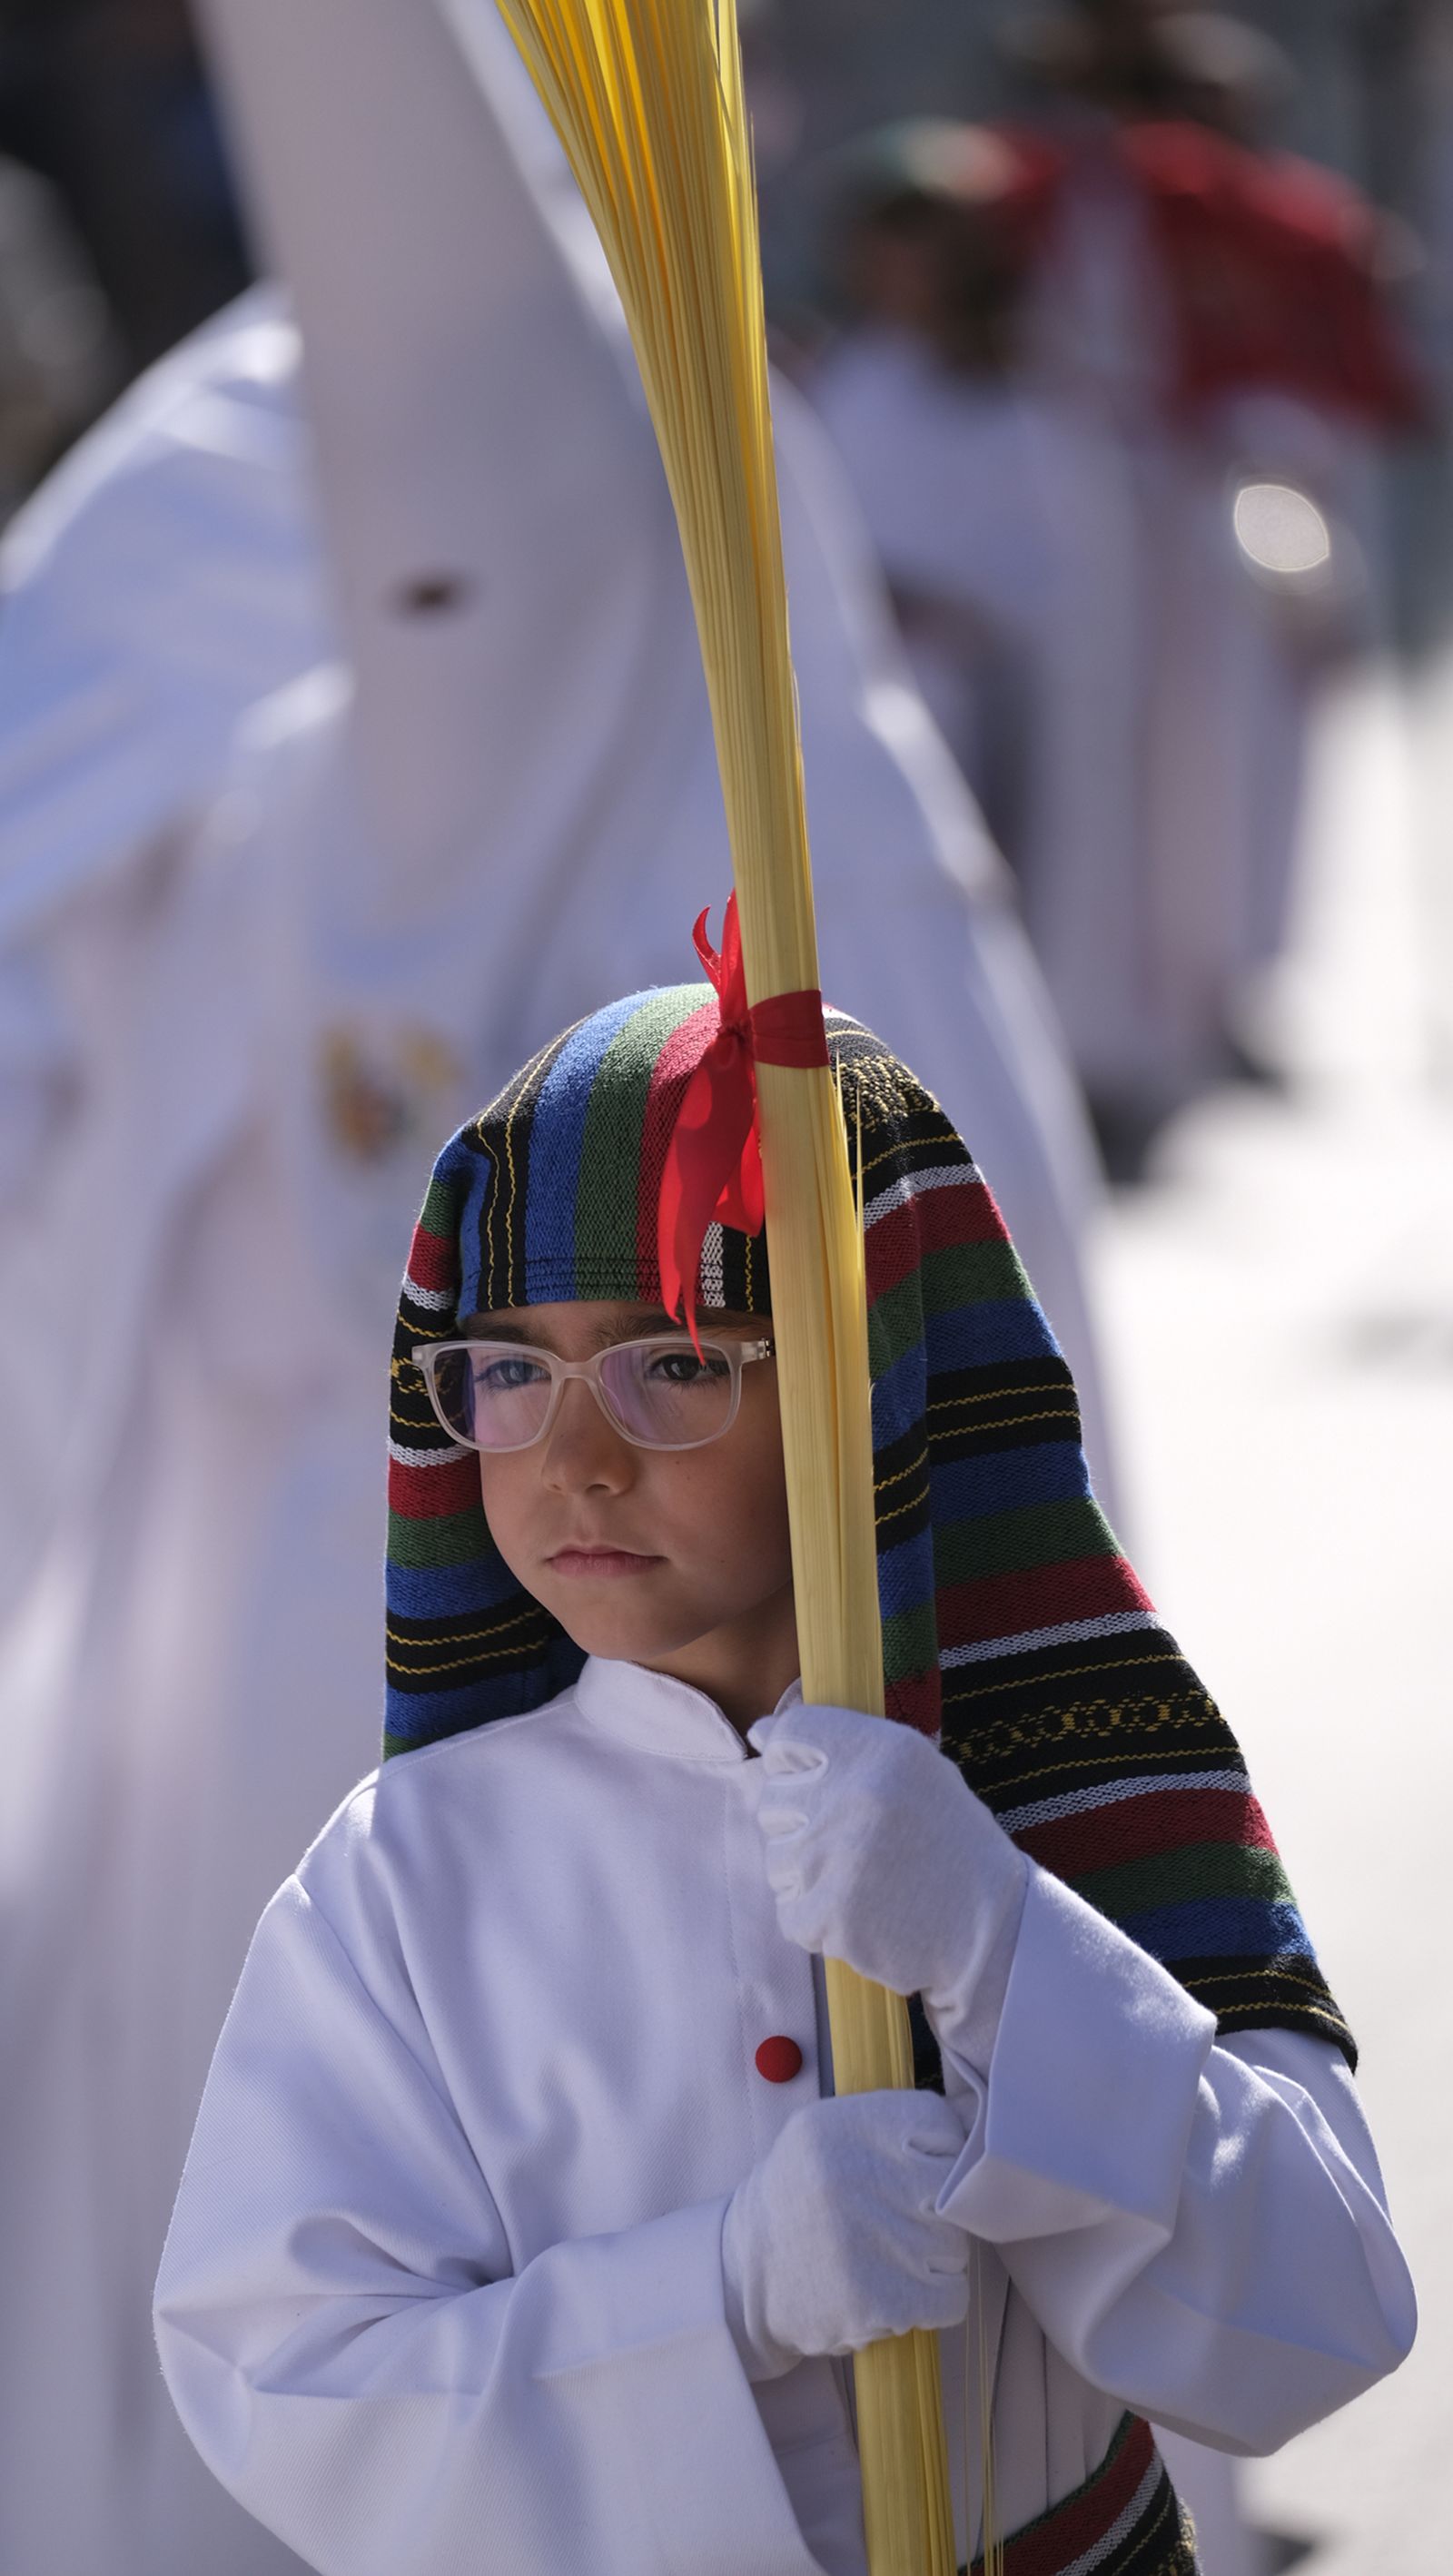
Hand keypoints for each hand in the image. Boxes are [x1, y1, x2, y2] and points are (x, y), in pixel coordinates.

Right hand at [721, 2090, 969, 2380]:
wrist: (746, 2276)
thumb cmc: (802, 2201)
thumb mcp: (825, 2135)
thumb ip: (888, 2128)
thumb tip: (969, 2133)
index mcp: (842, 2125)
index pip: (942, 2126)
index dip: (942, 2156)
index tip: (918, 2174)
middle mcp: (855, 2173)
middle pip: (955, 2192)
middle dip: (936, 2213)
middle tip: (899, 2223)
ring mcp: (869, 2238)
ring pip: (957, 2247)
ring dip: (933, 2259)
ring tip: (886, 2257)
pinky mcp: (880, 2299)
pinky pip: (952, 2297)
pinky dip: (933, 2302)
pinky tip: (895, 2291)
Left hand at [747, 1702, 1027, 2064]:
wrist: (994, 1927)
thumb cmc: (949, 1843)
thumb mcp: (917, 1770)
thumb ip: (844, 1744)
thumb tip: (762, 1734)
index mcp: (879, 1750)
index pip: (789, 1734)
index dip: (789, 1760)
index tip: (807, 1779)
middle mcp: (854, 1795)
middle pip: (773, 1800)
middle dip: (803, 1822)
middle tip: (855, 1843)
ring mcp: (838, 1858)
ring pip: (777, 1859)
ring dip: (809, 1873)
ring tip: (863, 1880)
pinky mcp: (830, 1915)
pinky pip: (790, 1912)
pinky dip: (817, 1918)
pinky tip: (861, 1914)